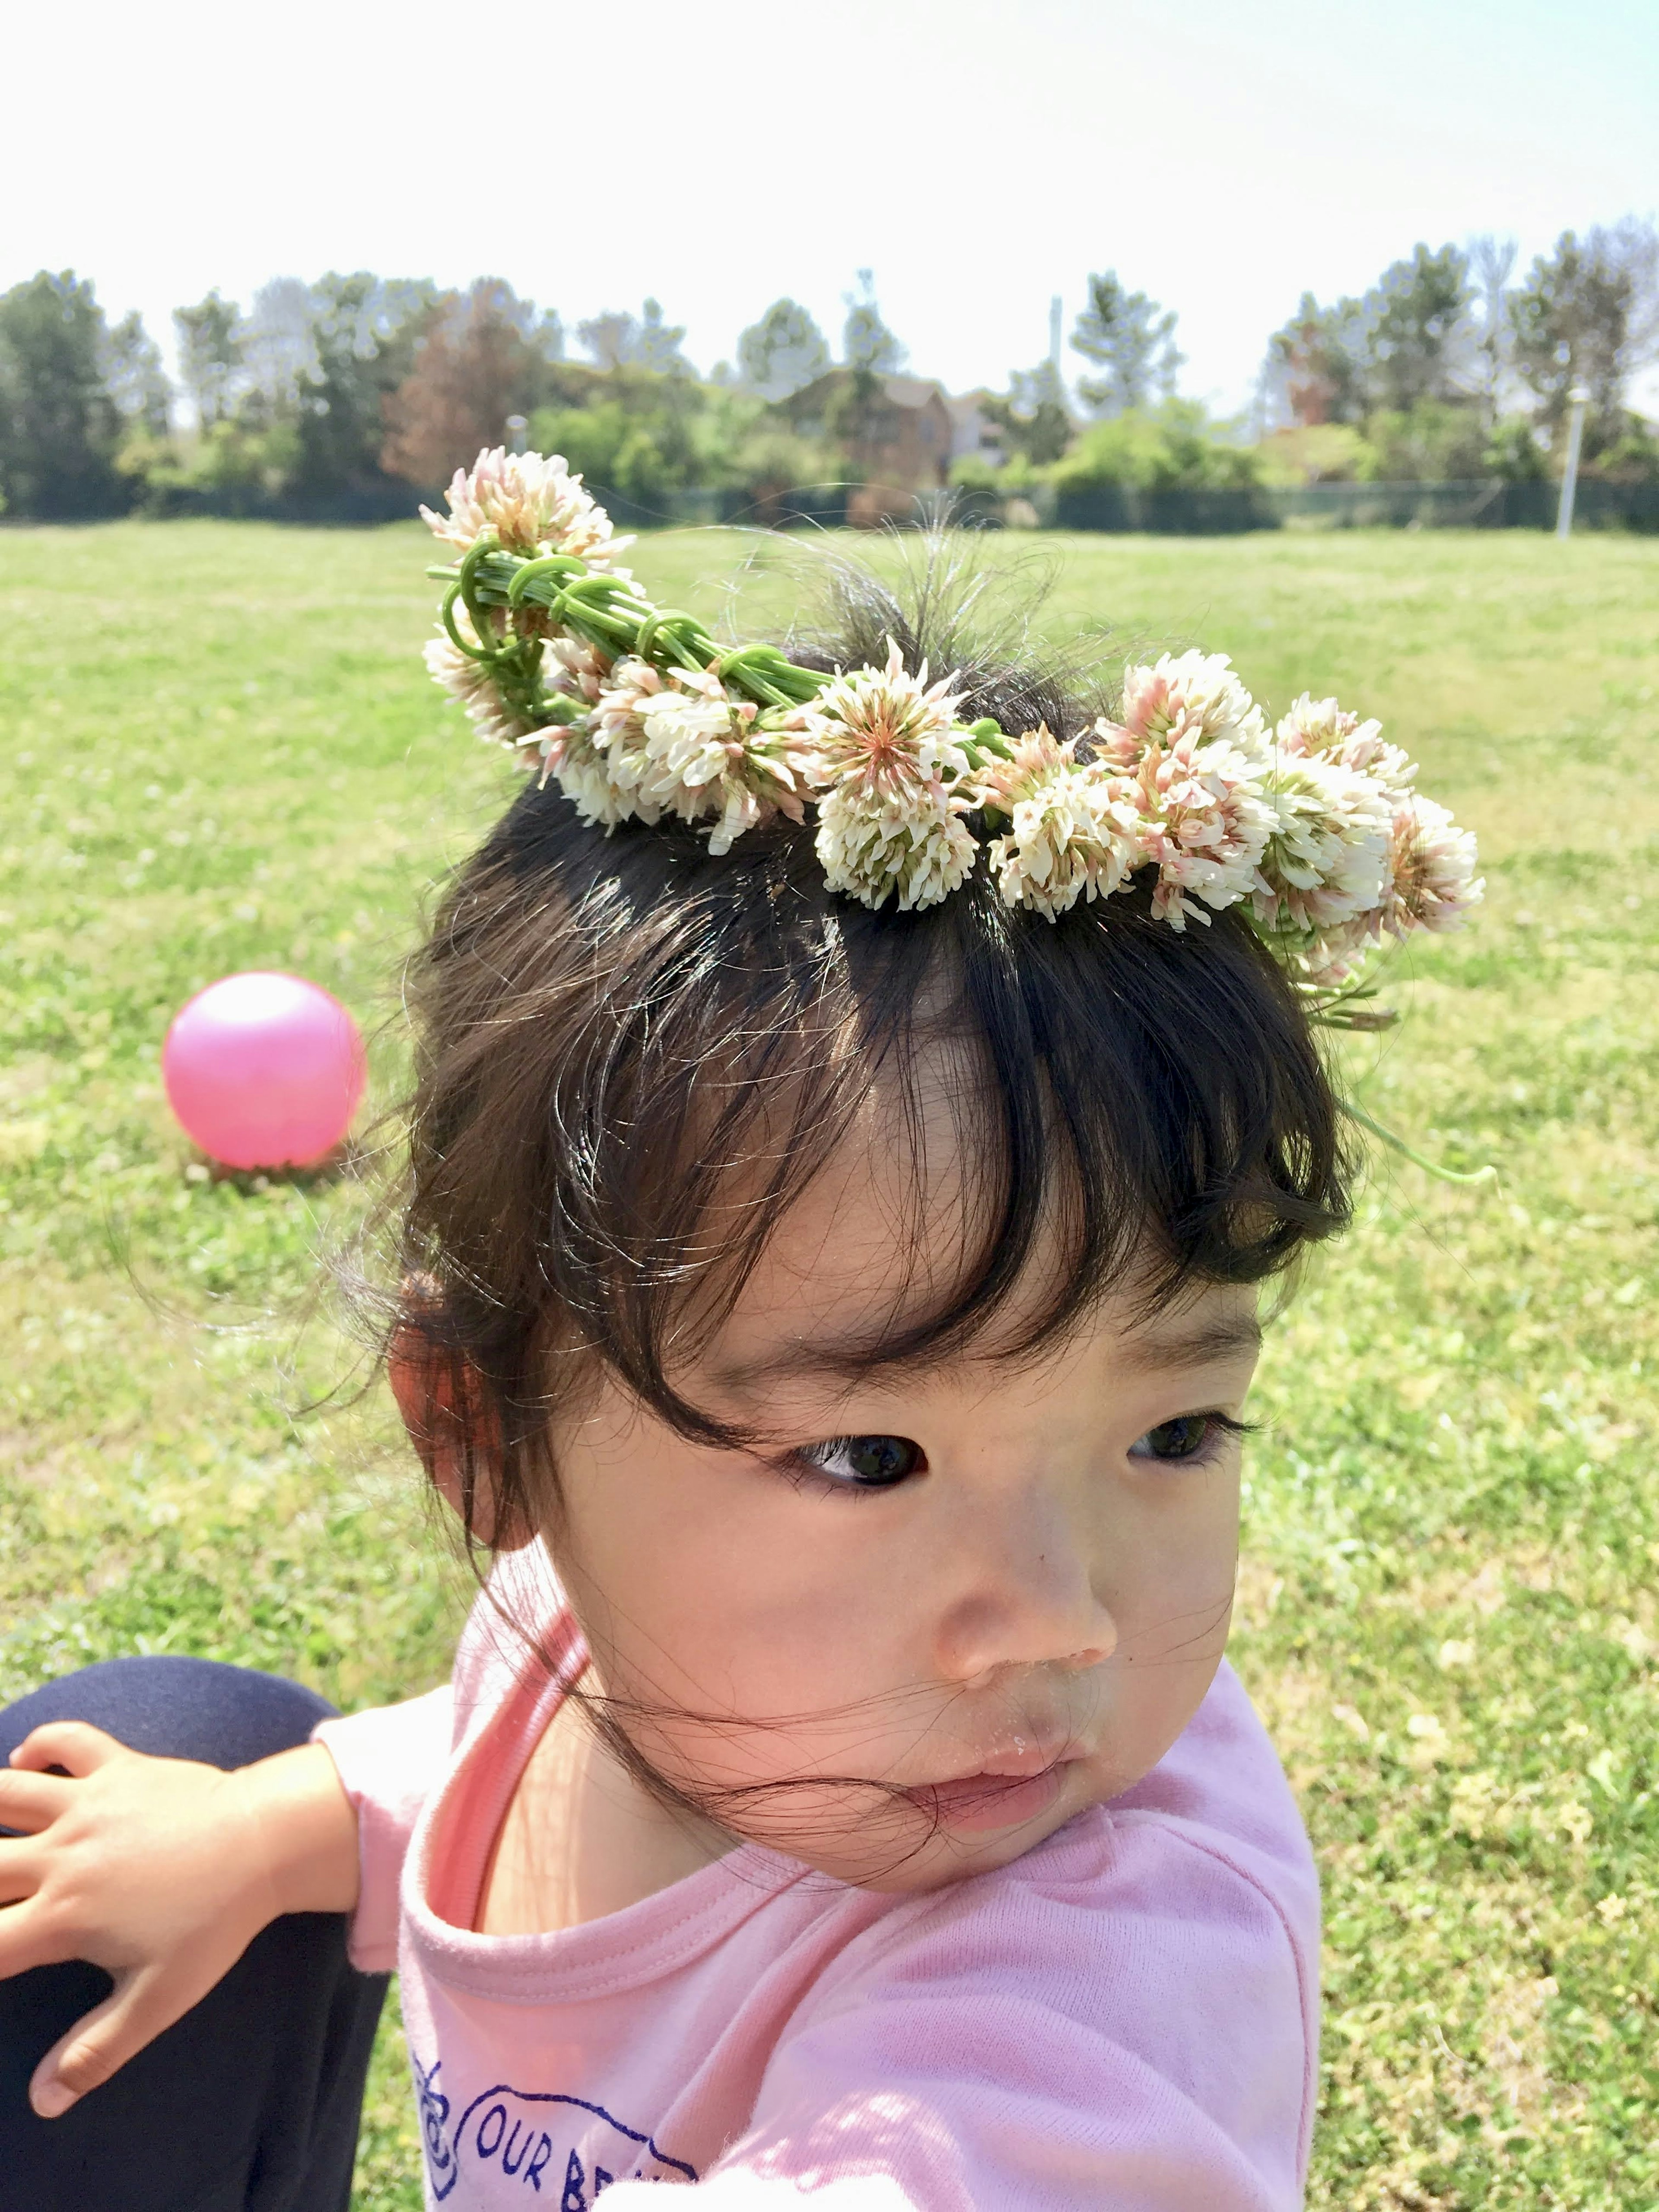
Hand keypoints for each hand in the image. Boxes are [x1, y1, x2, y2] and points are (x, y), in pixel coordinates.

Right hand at [0, 1724, 358, 2117]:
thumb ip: (96, 2051)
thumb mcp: (158, 1999)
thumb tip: (44, 2103)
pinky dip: (42, 1743)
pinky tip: (28, 1761)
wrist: (267, 1843)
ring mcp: (88, 1804)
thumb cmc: (215, 1924)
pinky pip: (67, 1740)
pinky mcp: (119, 1766)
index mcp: (62, 1917)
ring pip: (5, 1792)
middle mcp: (62, 1856)